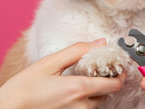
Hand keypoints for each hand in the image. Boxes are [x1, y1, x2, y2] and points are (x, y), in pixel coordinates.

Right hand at [0, 39, 125, 108]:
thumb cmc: (24, 87)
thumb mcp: (50, 62)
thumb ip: (77, 51)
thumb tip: (99, 42)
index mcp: (79, 89)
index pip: (114, 85)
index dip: (120, 76)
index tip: (118, 68)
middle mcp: (81, 106)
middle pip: (106, 95)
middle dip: (107, 83)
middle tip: (100, 70)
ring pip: (95, 104)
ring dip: (95, 92)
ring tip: (82, 79)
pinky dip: (84, 101)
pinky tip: (71, 92)